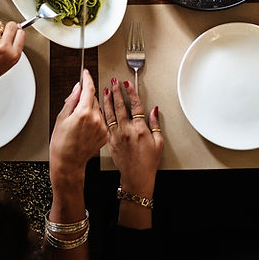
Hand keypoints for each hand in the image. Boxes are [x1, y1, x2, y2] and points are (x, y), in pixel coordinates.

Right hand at [49, 69, 106, 185]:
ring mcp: (102, 127)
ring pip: (99, 109)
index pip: (89, 88)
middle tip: (75, 109)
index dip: (87, 78)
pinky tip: (85, 130)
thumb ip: (72, 100)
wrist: (68, 164)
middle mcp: (96, 119)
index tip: (86, 73)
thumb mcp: (61, 118)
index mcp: (84, 113)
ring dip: (91, 110)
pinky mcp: (105, 135)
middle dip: (86, 99)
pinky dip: (95, 120)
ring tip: (80, 123)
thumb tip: (78, 87)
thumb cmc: (61, 144)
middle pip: (93, 99)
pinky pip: (101, 120)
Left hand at [103, 78, 162, 198]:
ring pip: (110, 113)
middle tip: (114, 82)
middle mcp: (126, 131)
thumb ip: (155, 124)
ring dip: (107, 100)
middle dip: (116, 91)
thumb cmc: (148, 162)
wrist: (136, 178)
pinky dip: (102, 114)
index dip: (131, 93)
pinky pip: (105, 124)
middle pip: (120, 106)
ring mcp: (117, 136)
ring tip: (105, 90)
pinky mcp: (110, 141)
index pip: (135, 106)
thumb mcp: (159, 142)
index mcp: (140, 129)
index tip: (127, 84)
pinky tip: (100, 108)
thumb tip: (154, 110)